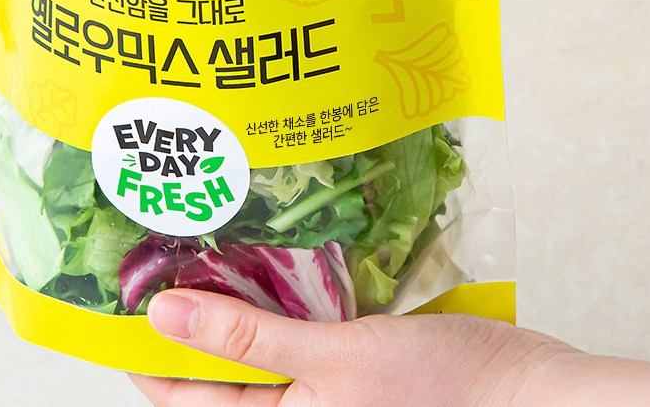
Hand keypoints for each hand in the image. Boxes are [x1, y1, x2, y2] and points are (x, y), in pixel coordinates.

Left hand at [129, 289, 569, 405]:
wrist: (530, 390)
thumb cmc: (444, 388)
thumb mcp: (334, 360)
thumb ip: (247, 339)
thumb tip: (163, 317)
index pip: (186, 399)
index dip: (147, 354)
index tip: (118, 303)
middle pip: (217, 375)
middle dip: (189, 320)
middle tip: (162, 262)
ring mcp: (322, 398)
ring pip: (255, 353)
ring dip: (232, 308)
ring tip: (206, 256)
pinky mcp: (348, 373)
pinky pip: (294, 342)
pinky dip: (277, 307)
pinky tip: (270, 268)